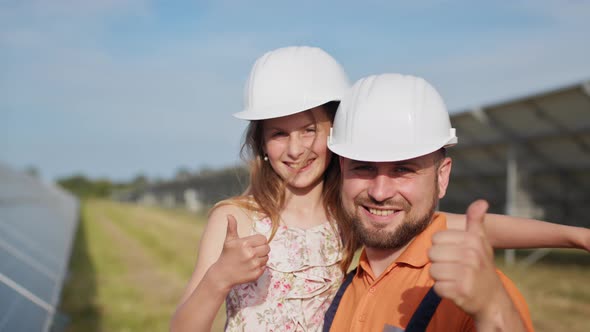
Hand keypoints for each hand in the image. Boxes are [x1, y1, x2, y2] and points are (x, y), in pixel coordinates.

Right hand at [213, 214, 269, 289]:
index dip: (259, 241)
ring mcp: (254, 265)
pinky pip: (264, 267)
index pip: (263, 239)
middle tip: (253, 252)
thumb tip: (229, 215)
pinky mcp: (256, 274)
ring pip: (266, 258)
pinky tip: (250, 267)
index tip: (253, 245)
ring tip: (250, 260)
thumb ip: (231, 227)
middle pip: (267, 248)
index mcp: (245, 244)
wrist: (222, 275)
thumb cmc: (226, 256)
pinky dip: (259, 267)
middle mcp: (250, 254)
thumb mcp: (229, 241)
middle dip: (262, 249)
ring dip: (261, 258)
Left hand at [428, 200, 505, 318]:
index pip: (436, 238)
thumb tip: (481, 202)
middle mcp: (471, 255)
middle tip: (454, 268)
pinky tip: (456, 289)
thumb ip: (476, 221)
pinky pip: (436, 287)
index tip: (454, 254)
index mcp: (473, 240)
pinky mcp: (460, 292)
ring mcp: (466, 274)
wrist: (493, 299)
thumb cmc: (482, 266)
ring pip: (432, 270)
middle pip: (431, 253)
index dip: (442, 247)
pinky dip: (443, 290)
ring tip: (455, 278)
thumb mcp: (481, 242)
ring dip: (440, 277)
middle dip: (439, 262)